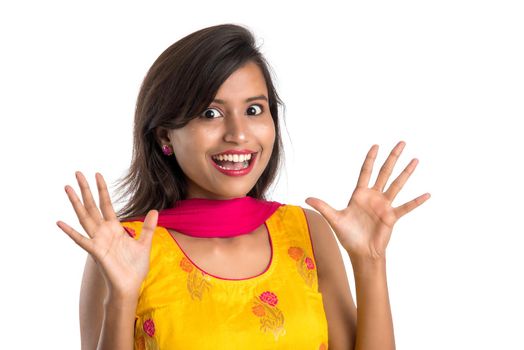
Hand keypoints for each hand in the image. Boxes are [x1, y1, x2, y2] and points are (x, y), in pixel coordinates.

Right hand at [56, 171, 157, 297]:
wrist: (131, 286)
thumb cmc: (135, 267)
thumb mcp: (145, 243)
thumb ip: (149, 227)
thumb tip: (155, 211)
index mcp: (115, 228)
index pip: (107, 204)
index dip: (102, 189)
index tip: (97, 174)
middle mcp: (104, 232)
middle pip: (92, 206)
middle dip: (85, 190)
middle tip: (77, 173)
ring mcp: (98, 241)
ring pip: (85, 217)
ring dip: (76, 203)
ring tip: (67, 188)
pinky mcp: (96, 252)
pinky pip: (81, 240)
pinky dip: (71, 232)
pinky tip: (60, 222)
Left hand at [305, 141, 429, 260]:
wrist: (360, 252)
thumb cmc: (347, 235)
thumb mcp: (334, 219)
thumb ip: (323, 207)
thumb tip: (306, 199)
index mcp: (359, 194)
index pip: (366, 172)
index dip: (370, 159)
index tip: (376, 145)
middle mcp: (374, 196)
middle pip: (385, 172)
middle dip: (392, 157)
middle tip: (401, 143)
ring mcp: (384, 206)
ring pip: (397, 185)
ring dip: (406, 173)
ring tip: (416, 159)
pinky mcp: (392, 217)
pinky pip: (406, 207)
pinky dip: (416, 201)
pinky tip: (427, 194)